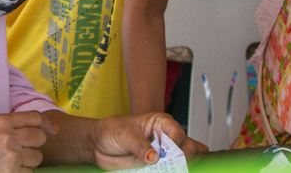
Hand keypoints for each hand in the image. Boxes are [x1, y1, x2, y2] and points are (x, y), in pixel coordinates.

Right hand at [0, 111, 57, 172]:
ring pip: (37, 157)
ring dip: (29, 160)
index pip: (35, 117)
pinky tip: (8, 170)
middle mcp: (9, 136)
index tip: (53, 129)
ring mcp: (12, 156)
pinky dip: (22, 172)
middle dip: (35, 144)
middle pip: (40, 137)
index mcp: (2, 121)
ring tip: (12, 160)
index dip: (47, 123)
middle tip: (23, 148)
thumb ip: (13, 124)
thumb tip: (44, 129)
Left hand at [87, 113, 207, 170]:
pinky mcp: (161, 166)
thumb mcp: (124, 135)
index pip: (178, 134)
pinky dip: (176, 172)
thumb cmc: (111, 131)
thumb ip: (140, 146)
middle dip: (185, 159)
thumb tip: (154, 157)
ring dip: (182, 168)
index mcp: (161, 122)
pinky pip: (176, 171)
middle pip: (191, 148)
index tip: (166, 156)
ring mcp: (165, 153)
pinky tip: (168, 172)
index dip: (176, 146)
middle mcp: (167, 137)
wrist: (99, 146)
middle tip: (171, 166)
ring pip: (189, 161)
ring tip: (169, 169)